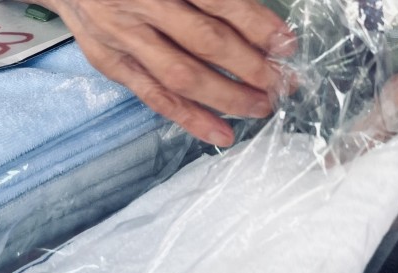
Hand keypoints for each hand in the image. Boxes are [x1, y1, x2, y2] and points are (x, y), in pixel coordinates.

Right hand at [42, 0, 296, 145]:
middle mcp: (139, 3)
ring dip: (228, 97)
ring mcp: (122, 35)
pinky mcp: (110, 62)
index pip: (218, 1)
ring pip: (182, 75)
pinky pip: (154, 97)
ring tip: (261, 107)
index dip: (256, 24)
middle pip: (205, 41)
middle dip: (251, 66)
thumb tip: (262, 28)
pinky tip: (222, 134)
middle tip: (282, 82)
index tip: (286, 44)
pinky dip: (191, 119)